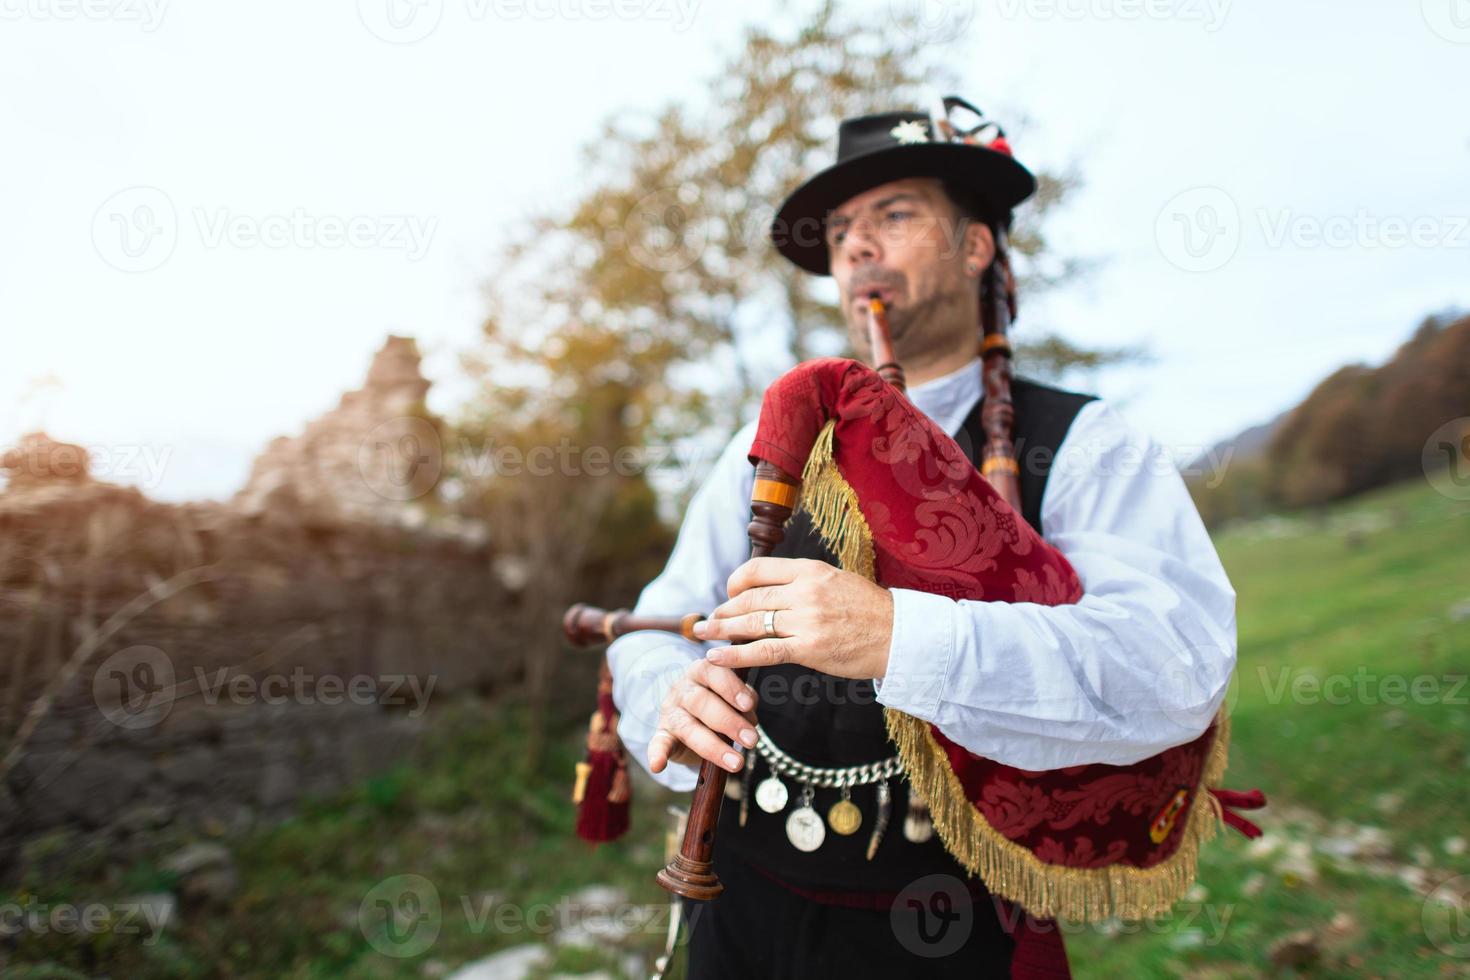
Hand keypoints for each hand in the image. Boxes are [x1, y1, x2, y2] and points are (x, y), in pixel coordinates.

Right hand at [647, 658, 758, 775]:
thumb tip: (751, 717)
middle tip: (751, 740)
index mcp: (701, 672)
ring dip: (714, 747)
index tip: (748, 705)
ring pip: (688, 727)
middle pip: (701, 702)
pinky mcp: (662, 734)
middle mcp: (682, 689)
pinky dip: (656, 754)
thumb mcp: (733, 696)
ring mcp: (670, 712)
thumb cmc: (720, 703)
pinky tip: (657, 765)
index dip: (731, 688)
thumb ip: (743, 701)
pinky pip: (657, 743)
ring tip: (736, 762)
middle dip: (729, 722)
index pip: (714, 673)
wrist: (692, 716)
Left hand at [693, 557, 893, 679]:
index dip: (736, 581)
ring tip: (704, 635)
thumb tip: (770, 589)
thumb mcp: (836, 581)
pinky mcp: (808, 649)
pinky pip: (762, 651)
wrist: (899, 636)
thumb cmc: (869, 611)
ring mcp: (806, 621)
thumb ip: (804, 582)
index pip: (759, 569)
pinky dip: (734, 655)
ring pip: (751, 624)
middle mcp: (805, 591)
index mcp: (811, 570)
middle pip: (750, 598)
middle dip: (724, 610)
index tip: (729, 593)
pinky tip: (715, 658)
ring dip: (722, 630)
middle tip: (710, 620)